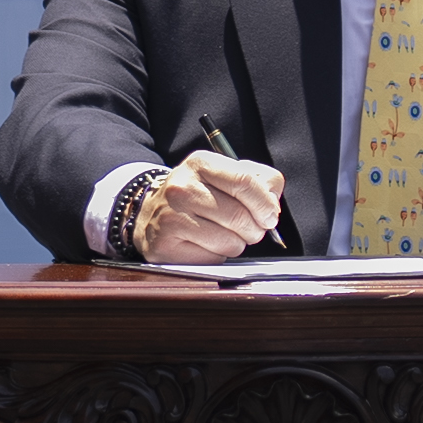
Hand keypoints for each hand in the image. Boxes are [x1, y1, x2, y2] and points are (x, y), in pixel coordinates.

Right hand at [137, 151, 285, 263]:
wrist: (150, 214)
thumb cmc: (198, 196)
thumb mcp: (224, 176)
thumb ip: (258, 180)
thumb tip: (272, 204)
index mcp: (200, 163)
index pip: (245, 182)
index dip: (265, 204)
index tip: (270, 215)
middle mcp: (182, 187)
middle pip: (240, 215)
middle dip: (255, 229)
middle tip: (251, 229)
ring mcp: (171, 217)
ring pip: (230, 241)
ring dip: (237, 244)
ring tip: (226, 235)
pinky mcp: (166, 245)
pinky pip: (213, 258)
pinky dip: (218, 256)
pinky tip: (207, 245)